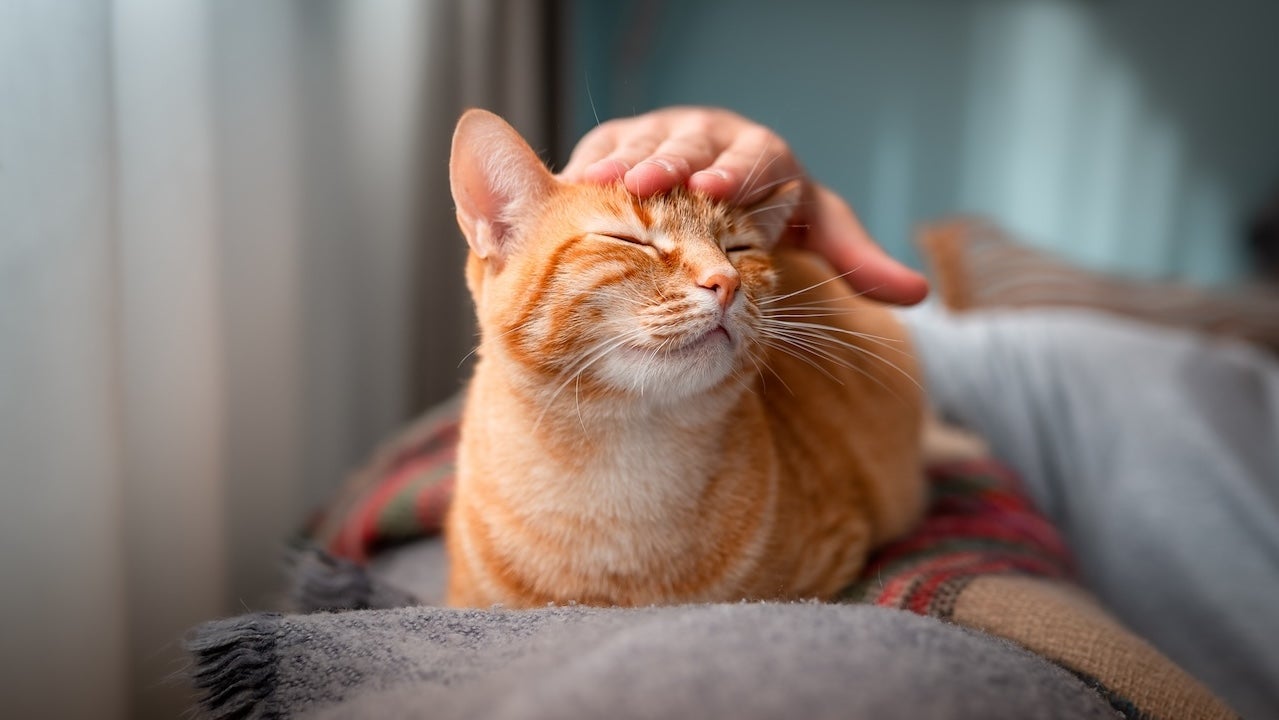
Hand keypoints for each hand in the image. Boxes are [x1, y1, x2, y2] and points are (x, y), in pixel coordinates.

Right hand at [559, 107, 927, 304]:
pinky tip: (567, 187)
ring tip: (598, 181)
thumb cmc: (773, 207)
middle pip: (692, 143)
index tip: (719, 189)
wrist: (725, 179)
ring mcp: (666, 134)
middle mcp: (713, 137)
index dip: (735, 172)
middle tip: (650, 181)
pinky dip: (588, 167)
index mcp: (763, 154)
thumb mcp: (817, 229)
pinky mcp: (625, 142)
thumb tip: (917, 295)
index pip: (753, 159)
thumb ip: (856, 258)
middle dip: (671, 161)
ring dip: (621, 162)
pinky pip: (605, 149)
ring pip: (643, 142)